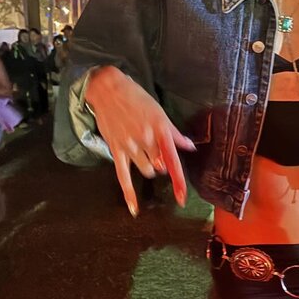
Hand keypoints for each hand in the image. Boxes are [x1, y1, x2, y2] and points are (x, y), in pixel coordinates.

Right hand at [85, 66, 196, 216]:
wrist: (108, 90)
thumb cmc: (136, 98)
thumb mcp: (159, 112)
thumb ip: (174, 133)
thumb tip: (189, 146)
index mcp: (160, 130)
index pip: (172, 160)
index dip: (179, 181)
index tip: (182, 197)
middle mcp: (146, 140)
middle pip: (159, 165)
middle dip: (161, 162)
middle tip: (155, 150)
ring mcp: (130, 146)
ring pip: (146, 171)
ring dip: (149, 167)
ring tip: (144, 154)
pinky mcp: (116, 150)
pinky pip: (123, 176)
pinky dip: (129, 194)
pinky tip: (134, 208)